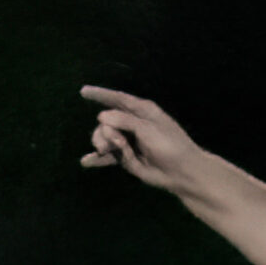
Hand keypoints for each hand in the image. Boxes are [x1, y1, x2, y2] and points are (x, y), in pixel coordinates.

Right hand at [79, 86, 206, 194]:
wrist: (182, 172)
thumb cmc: (170, 145)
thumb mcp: (147, 129)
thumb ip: (124, 121)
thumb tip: (101, 116)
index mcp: (141, 111)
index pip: (117, 98)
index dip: (100, 94)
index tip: (83, 91)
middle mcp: (132, 124)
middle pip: (106, 121)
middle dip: (103, 131)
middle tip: (110, 144)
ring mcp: (129, 141)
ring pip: (104, 138)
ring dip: (102, 144)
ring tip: (105, 152)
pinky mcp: (127, 158)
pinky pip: (108, 157)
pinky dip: (97, 159)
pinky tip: (86, 162)